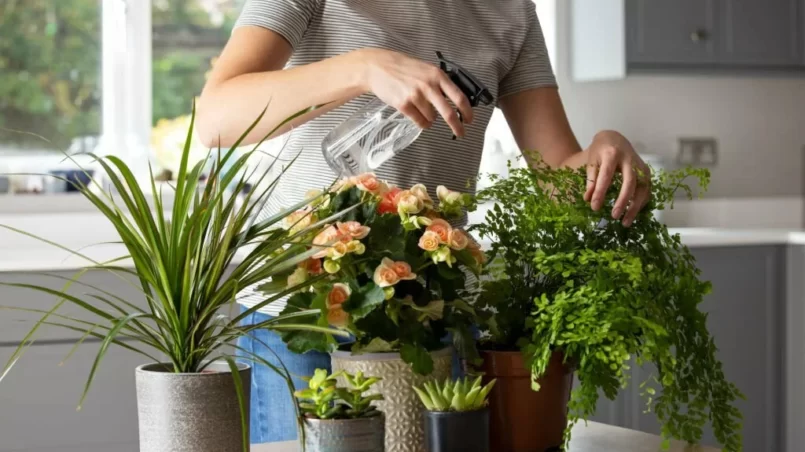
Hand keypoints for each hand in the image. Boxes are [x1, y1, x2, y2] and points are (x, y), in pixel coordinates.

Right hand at [357, 48, 471, 136]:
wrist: (379, 68)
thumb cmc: (404, 68)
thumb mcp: (426, 69)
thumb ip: (440, 82)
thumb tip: (455, 100)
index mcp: (437, 75)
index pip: (459, 96)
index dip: (467, 111)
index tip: (470, 120)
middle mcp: (428, 86)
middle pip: (449, 113)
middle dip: (457, 126)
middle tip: (461, 133)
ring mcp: (416, 96)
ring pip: (432, 118)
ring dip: (431, 118)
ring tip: (422, 108)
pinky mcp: (404, 105)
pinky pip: (420, 122)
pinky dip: (422, 122)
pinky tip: (417, 114)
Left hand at [583, 131, 650, 226]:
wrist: (614, 138)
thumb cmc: (600, 151)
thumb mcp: (591, 162)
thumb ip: (590, 180)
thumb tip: (588, 200)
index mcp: (612, 154)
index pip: (606, 176)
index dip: (600, 192)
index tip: (594, 207)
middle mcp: (629, 159)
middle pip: (629, 182)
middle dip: (623, 201)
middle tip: (614, 216)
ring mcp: (640, 165)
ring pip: (642, 188)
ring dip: (635, 206)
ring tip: (625, 222)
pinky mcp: (646, 171)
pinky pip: (647, 189)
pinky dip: (641, 203)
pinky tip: (633, 213)